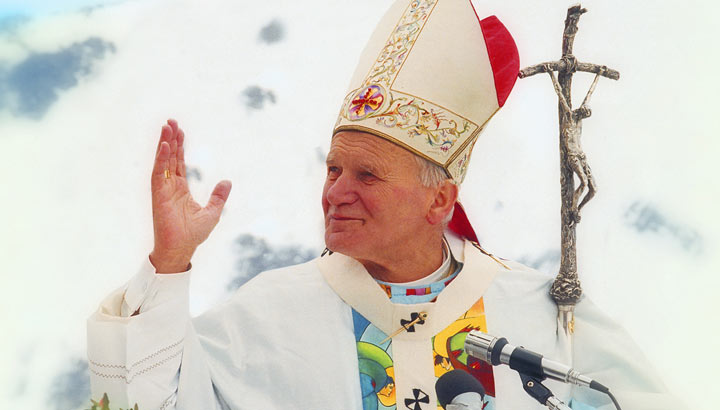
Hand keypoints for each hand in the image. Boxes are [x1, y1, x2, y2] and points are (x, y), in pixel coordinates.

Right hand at [149, 119, 231, 272]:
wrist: (181, 249)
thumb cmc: (193, 234)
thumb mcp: (213, 212)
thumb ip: (219, 196)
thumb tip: (227, 181)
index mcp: (180, 188)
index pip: (178, 162)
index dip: (179, 146)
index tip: (179, 130)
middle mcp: (170, 186)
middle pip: (170, 157)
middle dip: (170, 139)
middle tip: (171, 121)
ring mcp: (163, 190)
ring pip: (163, 161)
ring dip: (164, 144)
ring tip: (167, 126)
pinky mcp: (158, 195)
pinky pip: (158, 173)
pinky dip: (161, 159)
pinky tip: (164, 146)